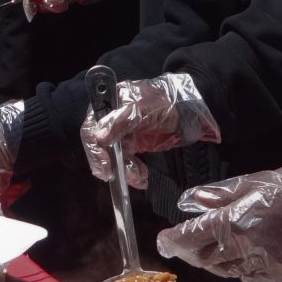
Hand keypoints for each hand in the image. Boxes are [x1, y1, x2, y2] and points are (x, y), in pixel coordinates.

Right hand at [79, 73, 218, 188]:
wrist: (190, 110)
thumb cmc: (165, 103)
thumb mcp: (142, 110)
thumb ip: (120, 122)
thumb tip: (99, 137)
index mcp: (108, 105)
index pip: (91, 128)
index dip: (94, 149)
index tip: (104, 166)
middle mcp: (111, 119)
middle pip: (100, 146)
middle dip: (110, 163)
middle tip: (116, 178)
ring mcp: (122, 133)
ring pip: (114, 157)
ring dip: (124, 170)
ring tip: (139, 178)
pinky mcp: (134, 145)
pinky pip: (127, 161)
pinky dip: (133, 172)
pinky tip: (141, 178)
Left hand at [157, 152, 281, 281]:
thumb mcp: (249, 184)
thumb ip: (218, 197)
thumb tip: (191, 202)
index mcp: (232, 222)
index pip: (191, 237)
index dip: (173, 241)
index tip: (163, 241)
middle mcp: (241, 248)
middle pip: (204, 258)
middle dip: (191, 252)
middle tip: (186, 244)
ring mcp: (259, 264)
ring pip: (224, 270)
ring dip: (214, 261)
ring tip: (215, 248)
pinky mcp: (274, 275)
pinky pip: (246, 276)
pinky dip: (238, 267)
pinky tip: (242, 255)